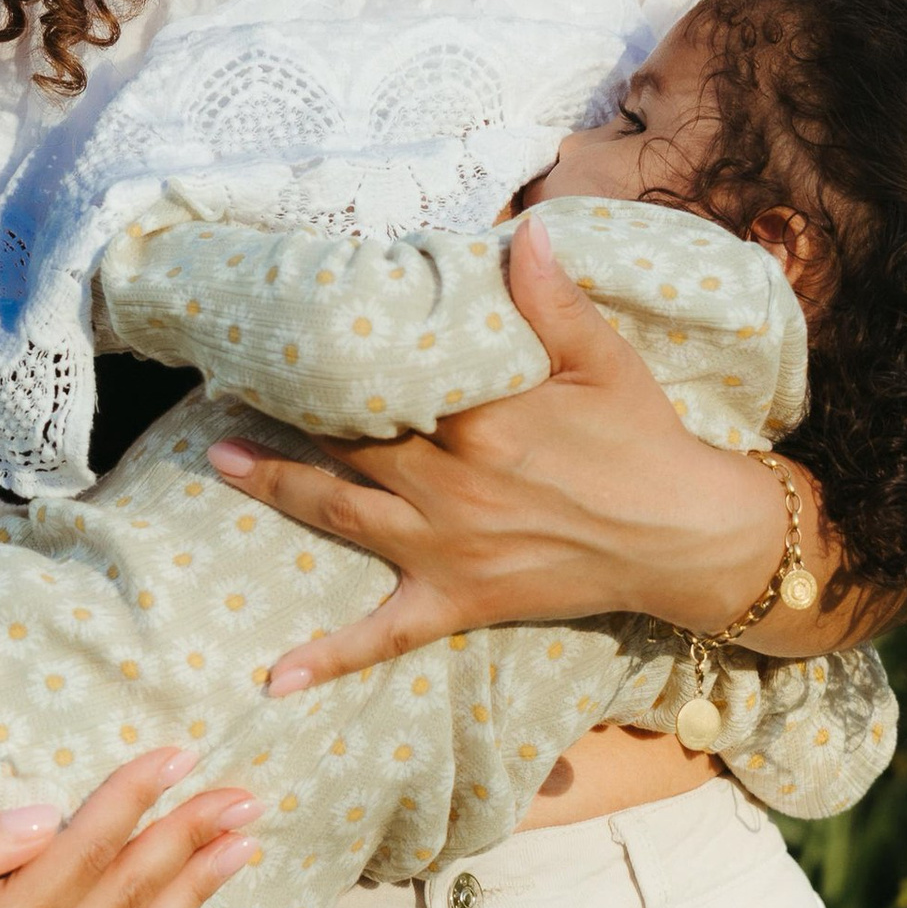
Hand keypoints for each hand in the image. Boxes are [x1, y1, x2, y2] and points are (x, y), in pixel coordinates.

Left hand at [208, 210, 852, 693]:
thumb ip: (552, 298)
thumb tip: (522, 229)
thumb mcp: (602, 359)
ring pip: (341, 513)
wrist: (684, 536)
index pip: (384, 378)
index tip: (286, 325)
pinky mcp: (457, 600)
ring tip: (222, 461)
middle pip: (347, 439)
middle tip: (228, 379)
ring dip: (279, 487)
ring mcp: (445, 547)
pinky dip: (330, 657)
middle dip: (287, 408)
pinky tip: (277, 678)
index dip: (332, 354)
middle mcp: (449, 484)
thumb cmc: (644, 439)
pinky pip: (384, 634)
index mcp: (478, 419)